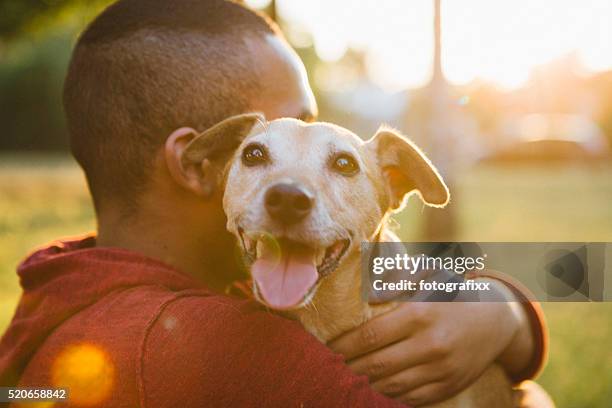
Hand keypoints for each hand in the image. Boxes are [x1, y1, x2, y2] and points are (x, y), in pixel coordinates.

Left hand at [328, 280, 533, 405]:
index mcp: (421, 314)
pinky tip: (379, 383)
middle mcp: (431, 344)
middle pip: (377, 364)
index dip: (345, 344)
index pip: (371, 335)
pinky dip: (389, 393)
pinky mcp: (448, 387)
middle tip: (336, 362)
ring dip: (367, 380)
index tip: (330, 346)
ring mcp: (441, 369)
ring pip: (391, 385)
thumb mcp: (427, 276)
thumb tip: (367, 294)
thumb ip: (396, 279)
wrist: (496, 320)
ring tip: (354, 372)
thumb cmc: (452, 293)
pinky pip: (410, 398)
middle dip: (350, 365)